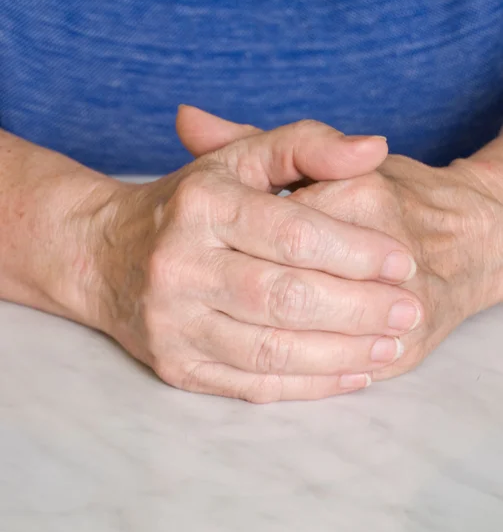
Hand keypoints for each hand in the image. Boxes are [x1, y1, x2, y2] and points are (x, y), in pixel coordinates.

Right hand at [177, 107, 502, 383]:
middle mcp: (178, 266)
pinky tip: (350, 373)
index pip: (294, 234)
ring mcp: (173, 323)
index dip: (357, 252)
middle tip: (407, 311)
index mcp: (201, 206)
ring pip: (272, 351)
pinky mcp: (175, 366)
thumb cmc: (189, 205)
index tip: (402, 264)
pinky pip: (252, 385)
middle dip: (359, 310)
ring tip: (389, 346)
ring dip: (342, 353)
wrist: (107, 257)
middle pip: (286, 299)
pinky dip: (309, 385)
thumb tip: (375, 148)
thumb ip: (306, 146)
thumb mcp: (239, 160)